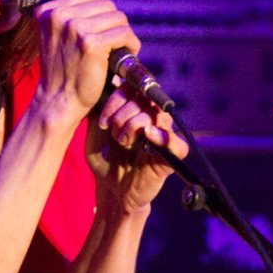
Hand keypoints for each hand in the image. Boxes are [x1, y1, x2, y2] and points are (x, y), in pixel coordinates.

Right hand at [33, 0, 141, 126]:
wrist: (57, 101)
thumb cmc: (61, 71)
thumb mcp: (56, 36)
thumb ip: (70, 16)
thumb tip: (101, 3)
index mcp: (46, 10)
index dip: (99, 10)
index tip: (102, 28)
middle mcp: (58, 15)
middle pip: (104, 4)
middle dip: (113, 23)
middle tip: (113, 42)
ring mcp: (74, 28)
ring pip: (117, 17)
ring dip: (123, 33)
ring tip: (119, 49)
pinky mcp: (91, 43)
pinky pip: (123, 33)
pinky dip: (130, 44)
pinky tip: (126, 54)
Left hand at [86, 89, 189, 212]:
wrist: (110, 189)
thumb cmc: (105, 158)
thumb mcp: (95, 130)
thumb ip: (99, 107)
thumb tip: (100, 83)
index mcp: (138, 109)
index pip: (134, 88)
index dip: (117, 100)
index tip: (102, 122)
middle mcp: (153, 119)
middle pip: (145, 99)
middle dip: (122, 115)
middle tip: (112, 133)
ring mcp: (163, 136)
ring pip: (157, 116)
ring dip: (134, 126)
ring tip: (123, 142)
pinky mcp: (169, 158)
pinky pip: (177, 144)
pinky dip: (164, 138)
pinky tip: (148, 136)